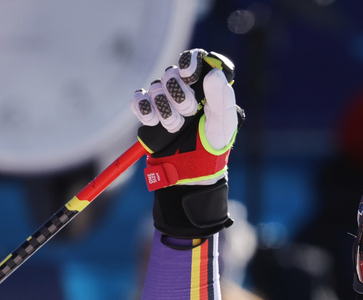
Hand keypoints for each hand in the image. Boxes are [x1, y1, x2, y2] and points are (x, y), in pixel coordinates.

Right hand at [132, 49, 242, 238]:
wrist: (190, 176)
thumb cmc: (212, 150)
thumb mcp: (223, 125)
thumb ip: (221, 99)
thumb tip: (214, 73)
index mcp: (205, 89)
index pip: (195, 60)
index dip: (190, 62)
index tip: (189, 74)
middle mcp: (185, 91)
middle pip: (172, 73)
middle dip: (178, 93)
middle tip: (187, 113)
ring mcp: (166, 102)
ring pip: (155, 88)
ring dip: (164, 108)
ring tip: (175, 127)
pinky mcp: (149, 115)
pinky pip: (139, 100)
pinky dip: (144, 109)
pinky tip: (154, 122)